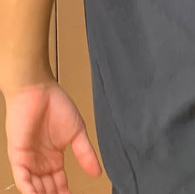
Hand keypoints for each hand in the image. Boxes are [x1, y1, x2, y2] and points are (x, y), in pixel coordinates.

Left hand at [4, 79, 101, 193]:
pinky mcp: (18, 157)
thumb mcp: (77, 132)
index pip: (59, 184)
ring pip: (34, 188)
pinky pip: (22, 180)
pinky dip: (29, 191)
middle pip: (47, 189)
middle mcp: (40, 163)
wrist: (38, 90)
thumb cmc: (56, 105)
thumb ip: (85, 153)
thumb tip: (98, 172)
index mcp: (54, 158)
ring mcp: (28, 161)